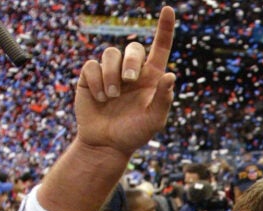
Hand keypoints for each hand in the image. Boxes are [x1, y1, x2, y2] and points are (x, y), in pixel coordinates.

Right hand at [74, 6, 176, 157]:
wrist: (106, 145)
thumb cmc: (134, 134)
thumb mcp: (154, 120)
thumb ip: (164, 98)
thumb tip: (171, 75)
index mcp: (151, 78)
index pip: (160, 47)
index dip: (165, 28)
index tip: (168, 10)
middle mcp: (132, 72)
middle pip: (134, 48)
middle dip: (132, 61)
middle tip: (130, 81)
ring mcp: (110, 73)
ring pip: (110, 54)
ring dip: (112, 74)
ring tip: (112, 96)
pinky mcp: (90, 78)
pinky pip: (92, 66)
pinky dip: (97, 81)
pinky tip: (100, 98)